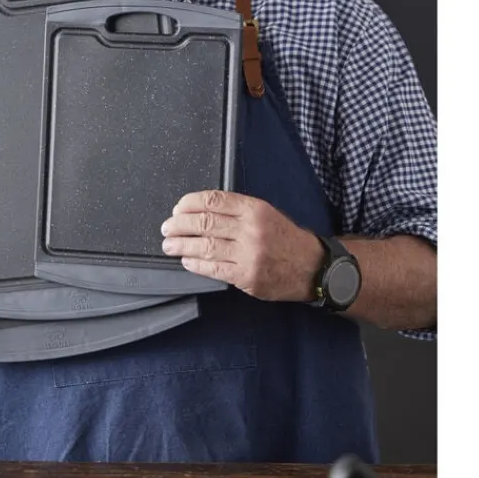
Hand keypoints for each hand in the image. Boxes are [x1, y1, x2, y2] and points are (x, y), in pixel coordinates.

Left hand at [160, 190, 323, 302]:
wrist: (312, 267)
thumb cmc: (285, 239)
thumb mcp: (266, 213)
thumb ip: (237, 211)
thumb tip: (199, 210)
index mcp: (254, 209)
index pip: (213, 201)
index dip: (189, 204)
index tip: (177, 208)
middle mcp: (251, 229)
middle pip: (204, 222)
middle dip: (179, 225)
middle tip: (167, 228)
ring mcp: (249, 254)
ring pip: (205, 246)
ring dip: (181, 245)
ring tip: (169, 245)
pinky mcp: (247, 276)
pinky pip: (213, 268)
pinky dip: (195, 264)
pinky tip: (186, 260)